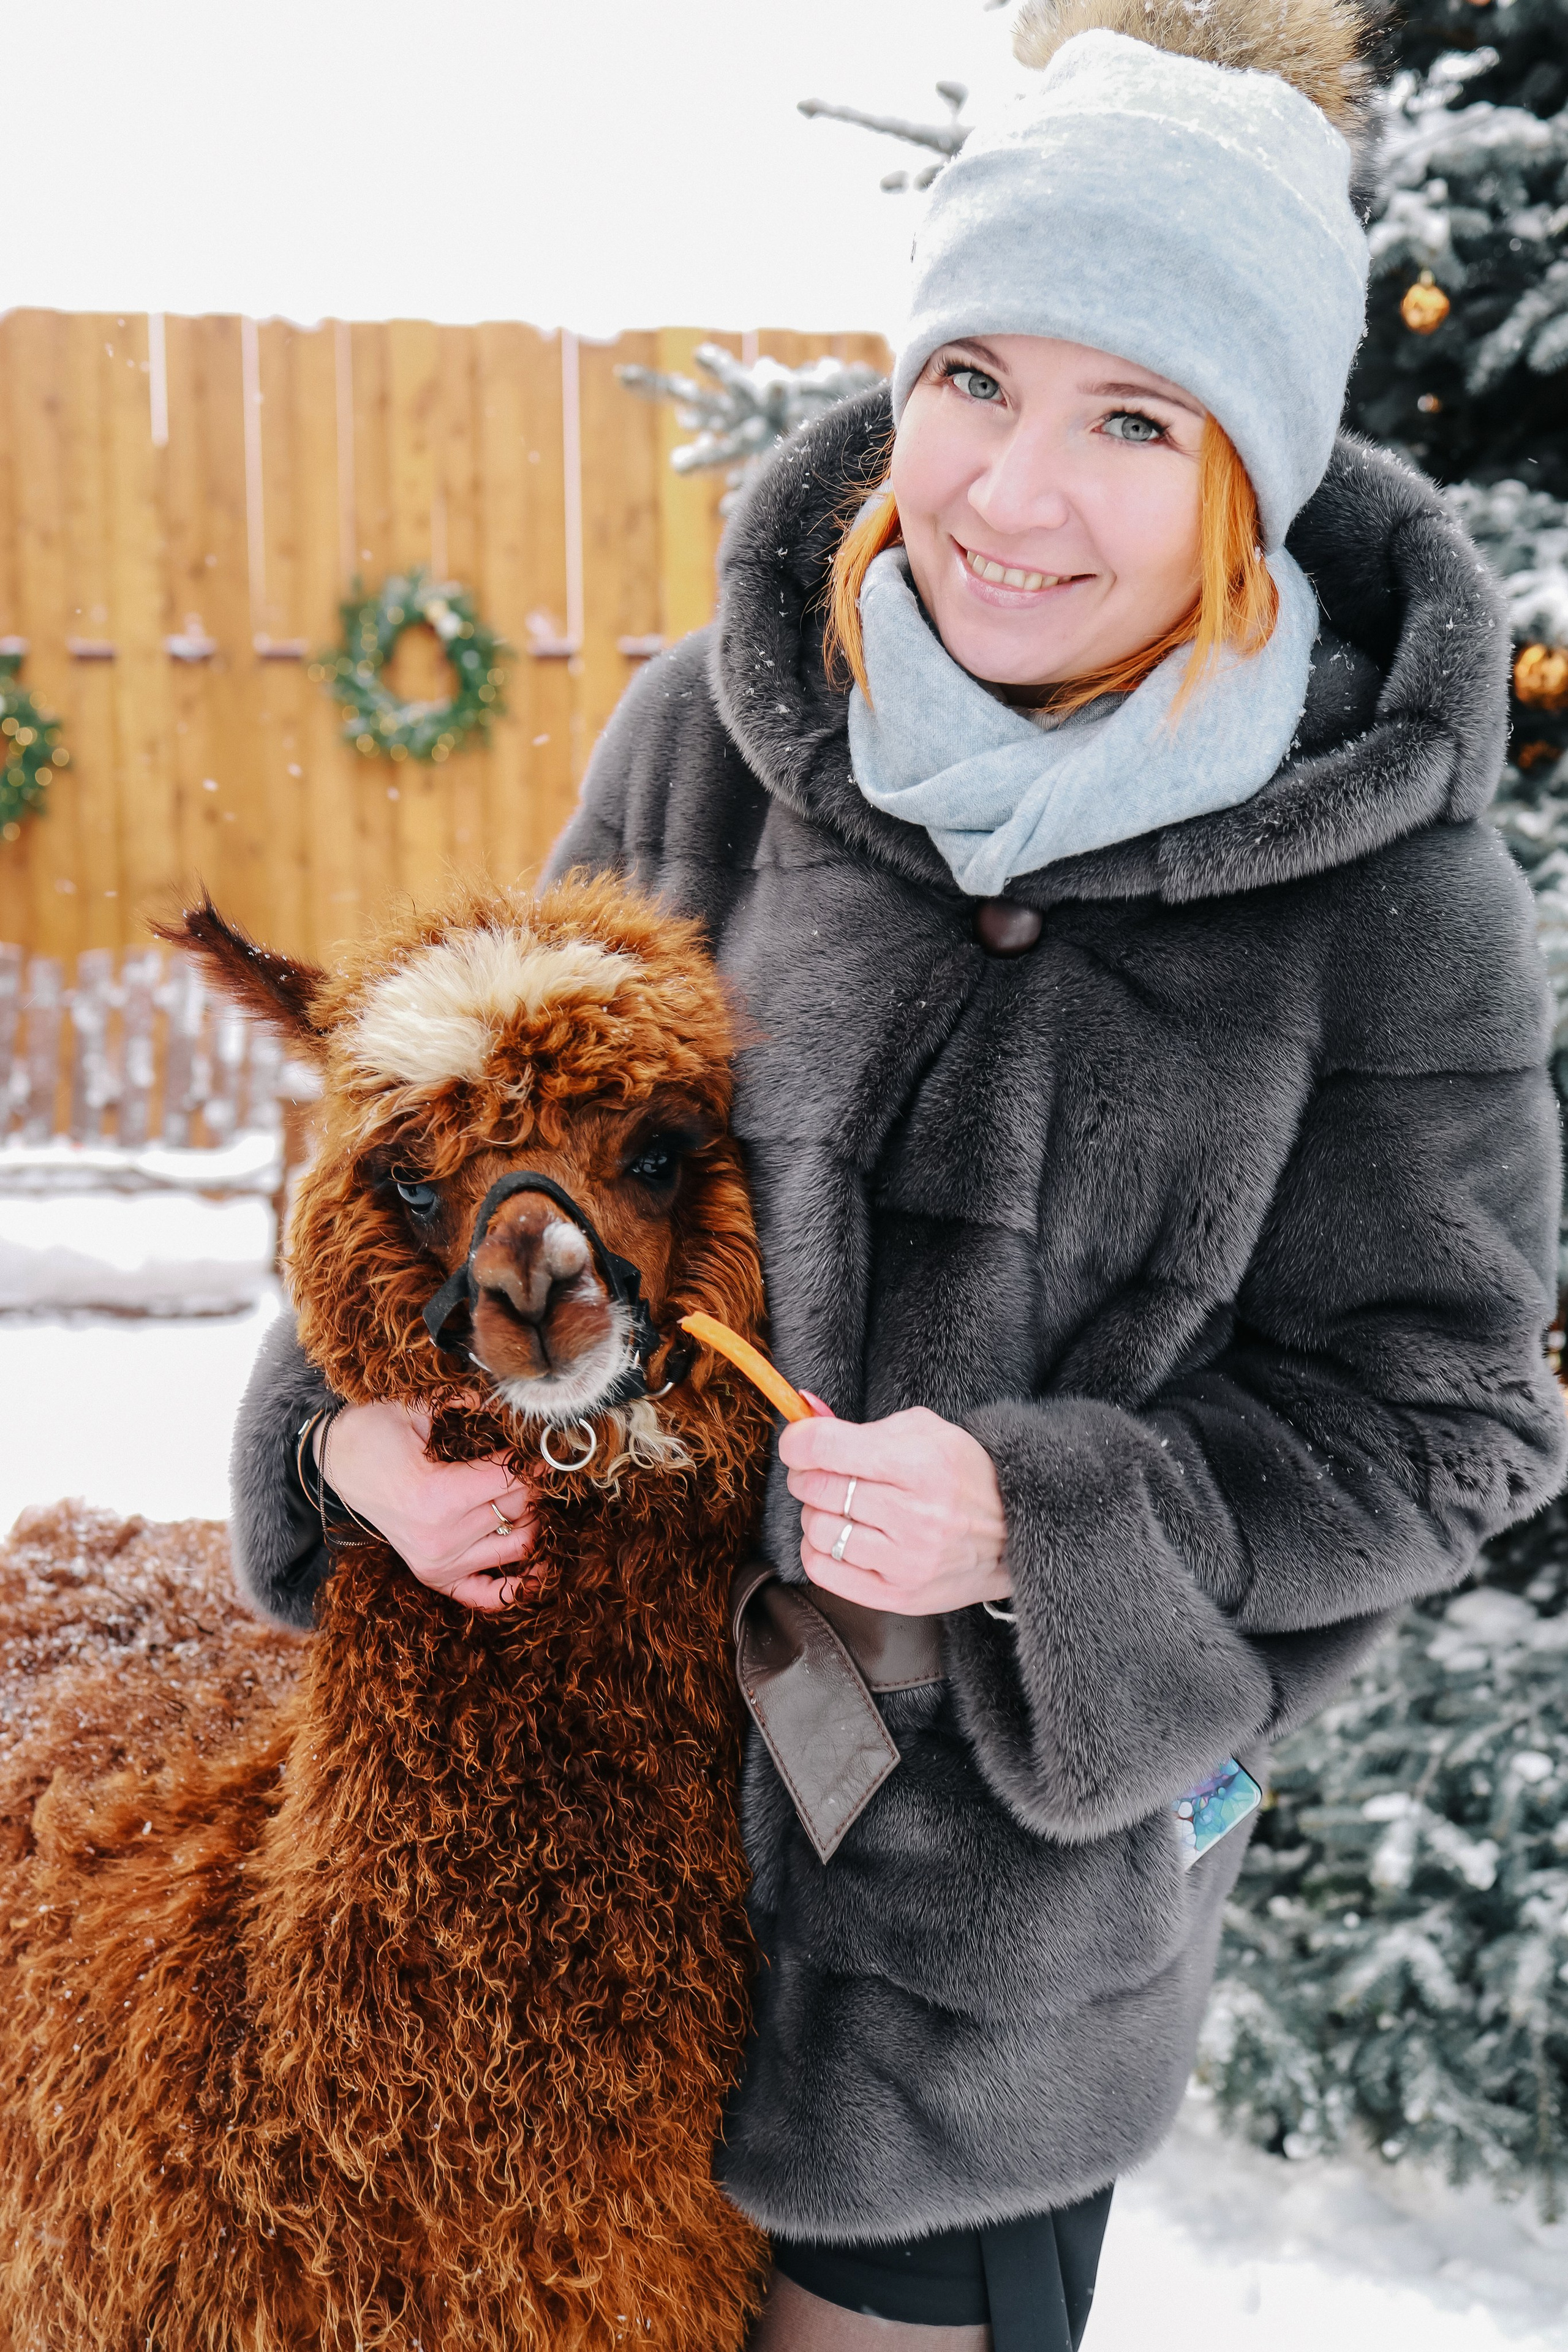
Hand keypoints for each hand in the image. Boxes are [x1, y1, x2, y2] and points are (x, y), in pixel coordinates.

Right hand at [317, 1401, 536, 1611]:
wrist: (336, 1462)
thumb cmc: (373, 1433)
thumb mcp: (415, 1410)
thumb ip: (463, 1404)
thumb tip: (504, 1402)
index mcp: (436, 1498)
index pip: (510, 1482)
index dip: (529, 1461)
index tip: (536, 1448)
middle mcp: (440, 1539)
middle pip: (517, 1509)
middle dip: (532, 1485)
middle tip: (534, 1467)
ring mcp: (437, 1563)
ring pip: (516, 1544)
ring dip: (531, 1520)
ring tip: (527, 1497)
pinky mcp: (433, 1575)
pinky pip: (486, 1595)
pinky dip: (515, 1586)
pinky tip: (538, 1568)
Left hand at [780, 1405, 1009, 1615]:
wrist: (1012, 1536)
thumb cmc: (963, 1476)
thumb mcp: (924, 1432)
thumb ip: (861, 1424)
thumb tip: (803, 1407)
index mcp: (920, 1464)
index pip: (826, 1448)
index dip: (798, 1441)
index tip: (798, 1443)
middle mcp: (913, 1515)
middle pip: (819, 1487)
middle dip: (806, 1474)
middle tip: (819, 1471)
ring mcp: (905, 1561)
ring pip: (818, 1529)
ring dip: (816, 1512)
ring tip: (839, 1506)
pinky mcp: (897, 1595)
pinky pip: (823, 1571)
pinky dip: (817, 1549)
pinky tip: (838, 1536)